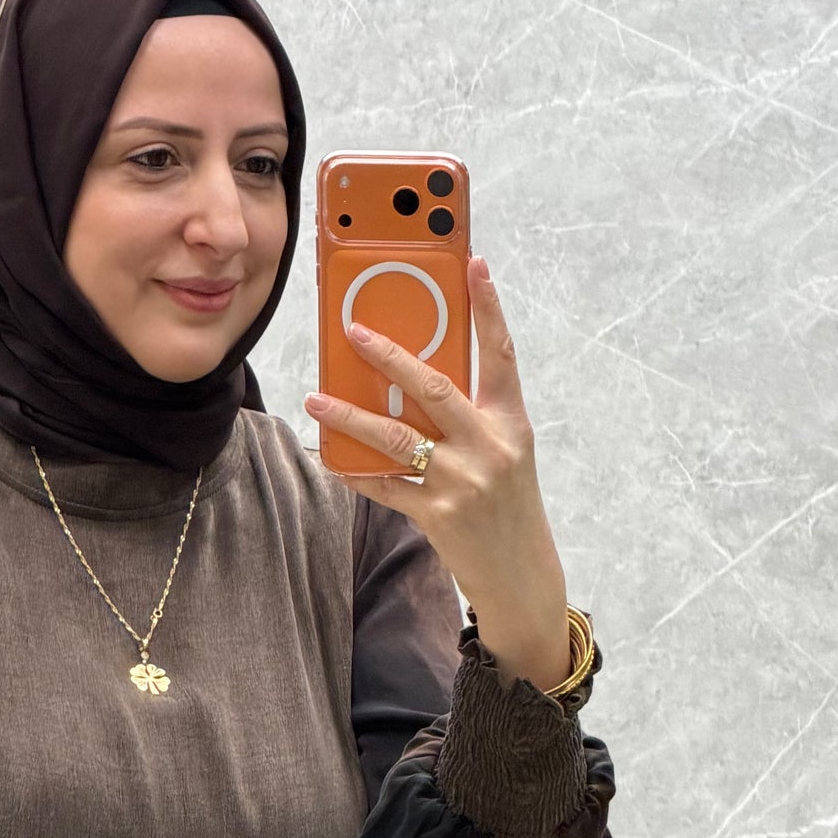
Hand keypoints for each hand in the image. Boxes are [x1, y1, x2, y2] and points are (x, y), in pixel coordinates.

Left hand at [305, 256, 570, 692]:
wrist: (521, 574)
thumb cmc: (507, 504)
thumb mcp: (505, 451)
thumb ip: (471, 416)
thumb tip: (415, 376)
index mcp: (511, 423)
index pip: (501, 354)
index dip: (489, 307)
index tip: (475, 264)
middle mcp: (490, 447)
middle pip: (434, 388)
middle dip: (390, 356)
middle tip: (354, 332)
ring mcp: (462, 482)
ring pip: (396, 437)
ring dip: (351, 415)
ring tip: (317, 399)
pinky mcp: (437, 514)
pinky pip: (384, 486)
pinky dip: (354, 470)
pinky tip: (330, 455)